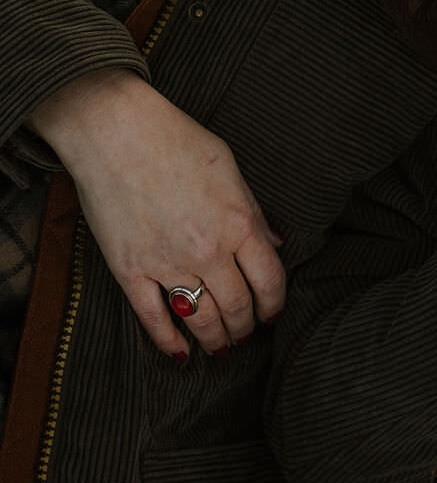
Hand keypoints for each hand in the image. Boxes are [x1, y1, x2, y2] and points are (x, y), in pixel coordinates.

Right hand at [30, 70, 285, 357]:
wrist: (116, 131)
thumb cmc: (176, 139)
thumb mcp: (229, 167)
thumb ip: (253, 211)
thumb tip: (275, 245)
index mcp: (238, 222)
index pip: (269, 281)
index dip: (275, 304)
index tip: (273, 313)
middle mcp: (207, 250)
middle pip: (237, 307)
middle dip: (246, 326)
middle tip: (246, 332)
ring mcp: (167, 263)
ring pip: (200, 321)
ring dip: (215, 339)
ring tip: (221, 346)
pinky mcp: (130, 270)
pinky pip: (153, 319)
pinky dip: (168, 341)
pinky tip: (180, 351)